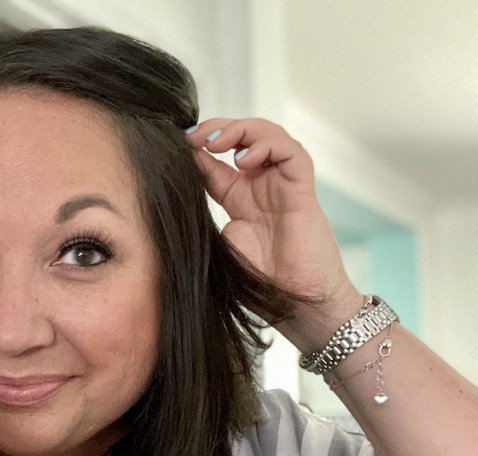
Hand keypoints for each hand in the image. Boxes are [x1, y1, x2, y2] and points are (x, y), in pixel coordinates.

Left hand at [186, 118, 363, 349]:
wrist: (296, 305)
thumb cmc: (262, 282)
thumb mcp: (220, 243)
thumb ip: (204, 215)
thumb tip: (175, 189)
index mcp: (239, 198)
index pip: (216, 159)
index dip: (196, 147)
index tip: (174, 147)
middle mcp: (262, 186)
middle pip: (243, 138)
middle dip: (217, 128)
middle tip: (193, 137)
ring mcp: (283, 186)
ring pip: (268, 135)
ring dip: (240, 130)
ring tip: (215, 142)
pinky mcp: (302, 191)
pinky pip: (292, 153)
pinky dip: (268, 145)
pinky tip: (243, 159)